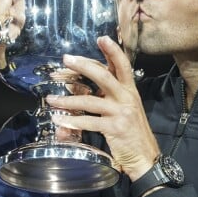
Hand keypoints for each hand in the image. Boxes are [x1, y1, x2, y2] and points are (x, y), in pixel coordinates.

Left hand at [47, 36, 159, 180]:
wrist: (146, 157)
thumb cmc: (133, 133)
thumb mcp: (126, 109)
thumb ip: (110, 97)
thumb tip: (82, 88)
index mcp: (131, 91)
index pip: (122, 65)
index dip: (113, 51)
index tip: (101, 38)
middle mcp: (127, 98)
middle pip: (104, 75)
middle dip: (83, 65)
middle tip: (66, 59)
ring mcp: (121, 112)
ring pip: (90, 100)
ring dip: (67, 100)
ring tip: (51, 99)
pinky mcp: (115, 128)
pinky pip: (88, 121)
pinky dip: (71, 121)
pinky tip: (59, 121)